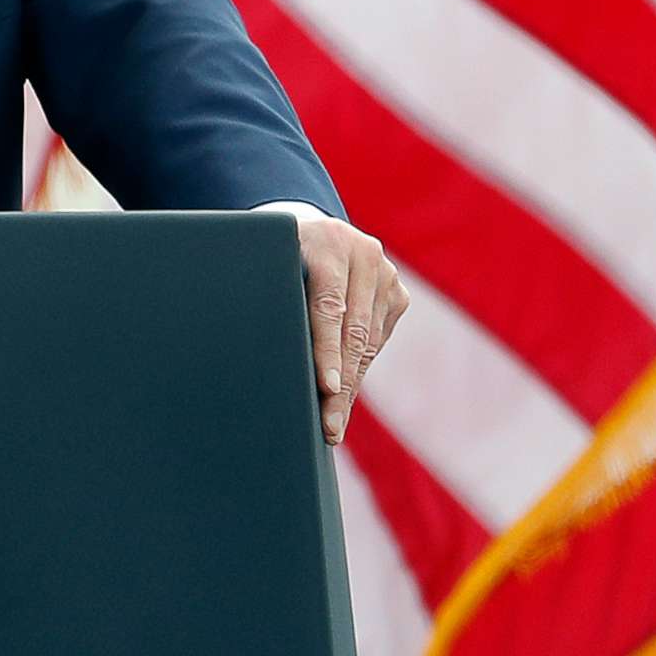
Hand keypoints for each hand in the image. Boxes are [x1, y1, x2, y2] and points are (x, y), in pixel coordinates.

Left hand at [287, 211, 408, 445]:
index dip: (327, 351)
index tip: (327, 387)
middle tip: (329, 426)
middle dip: (342, 385)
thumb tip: (259, 355)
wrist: (310, 230)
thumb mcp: (267, 264)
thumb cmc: (274, 255)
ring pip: (368, 341)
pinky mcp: (396, 292)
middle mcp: (362, 254)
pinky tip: (346, 395)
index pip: (328, 307)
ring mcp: (385, 272)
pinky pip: (378, 339)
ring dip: (351, 384)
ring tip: (335, 421)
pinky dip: (361, 367)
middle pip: (353, 331)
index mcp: (326, 241)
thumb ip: (271, 295)